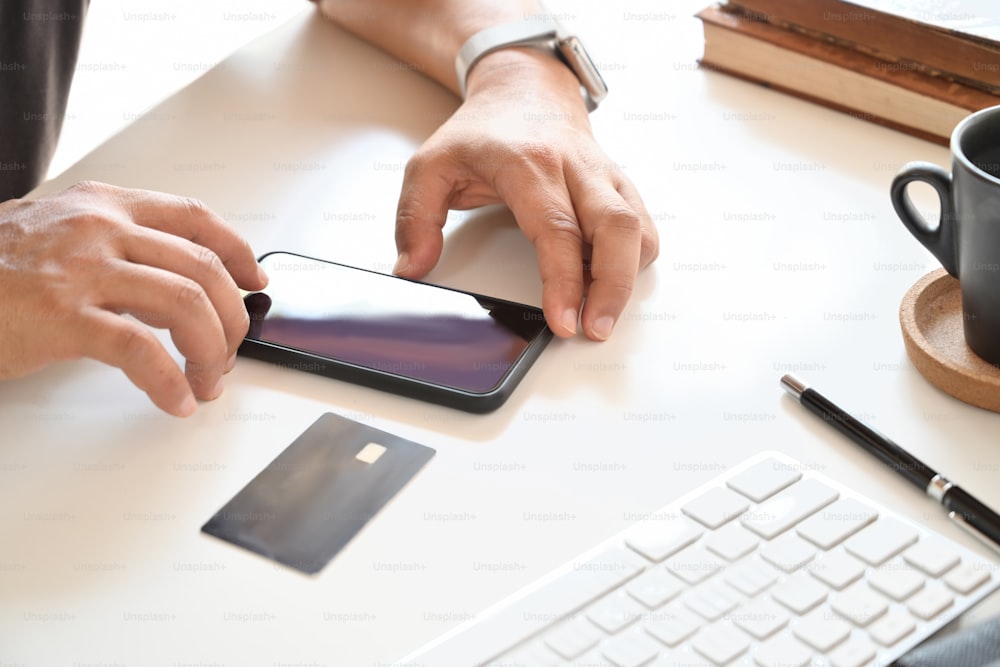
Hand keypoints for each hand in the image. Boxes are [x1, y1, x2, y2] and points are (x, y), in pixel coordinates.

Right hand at [0, 181, 267, 415]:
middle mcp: (100, 228)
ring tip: (207, 380)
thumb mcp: (58, 235)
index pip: (195, 218)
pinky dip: (170, 381)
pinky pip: (142, 351)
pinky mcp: (62, 316)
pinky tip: (175, 400)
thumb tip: (174, 287)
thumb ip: (116, 249)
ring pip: (185, 305)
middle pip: (202, 268)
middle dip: (231, 318)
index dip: (238, 251)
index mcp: (103, 206)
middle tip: (229, 351)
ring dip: (211, 351)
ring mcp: (81, 270)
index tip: (256, 280)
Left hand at [393, 49, 658, 340]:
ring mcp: (603, 175)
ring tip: (601, 314)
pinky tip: (608, 281)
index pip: (556, 228)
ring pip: (637, 228)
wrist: (525, 89)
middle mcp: (574, 166)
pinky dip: (633, 260)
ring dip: (627, 277)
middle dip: (612, 287)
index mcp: (528, 162)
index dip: (564, 280)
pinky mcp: (620, 186)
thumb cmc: (483, 131)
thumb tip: (412, 267)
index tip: (562, 320)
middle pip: (615, 228)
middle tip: (594, 329)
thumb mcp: (430, 165)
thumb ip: (415, 218)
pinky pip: (642, 226)